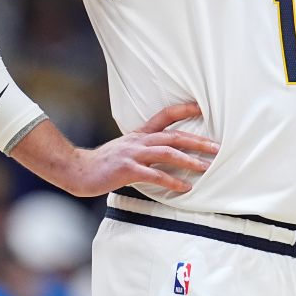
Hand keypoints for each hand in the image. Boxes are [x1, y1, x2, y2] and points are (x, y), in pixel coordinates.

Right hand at [61, 102, 217, 196]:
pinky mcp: (128, 170)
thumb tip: (168, 154)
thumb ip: (145, 148)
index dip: (184, 110)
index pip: (165, 115)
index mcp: (140, 133)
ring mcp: (133, 154)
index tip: (202, 108)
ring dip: (190, 160)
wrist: (78, 170)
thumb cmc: (104, 163)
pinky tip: (185, 187)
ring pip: (168, 153)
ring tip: (206, 167)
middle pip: (174, 136)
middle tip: (217, 147)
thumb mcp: (126, 148)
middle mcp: (139, 140)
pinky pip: (155, 175)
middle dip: (198, 141)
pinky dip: (172, 181)